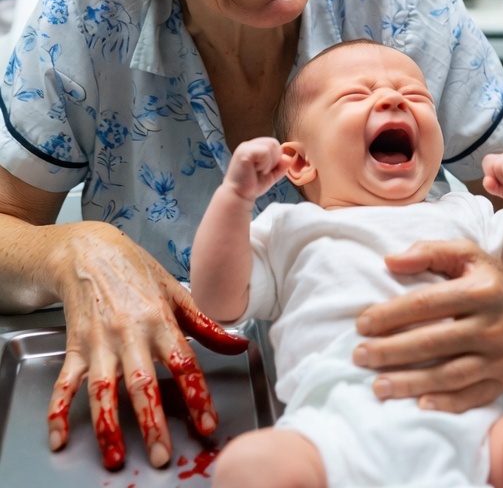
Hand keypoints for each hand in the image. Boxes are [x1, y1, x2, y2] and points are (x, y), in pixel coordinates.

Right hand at [47, 222, 246, 470]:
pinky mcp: (75, 346)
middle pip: (142, 383)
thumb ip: (205, 323)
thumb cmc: (137, 271)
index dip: (197, 394)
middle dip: (152, 422)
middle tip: (161, 456)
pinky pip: (65, 383)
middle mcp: (130, 333)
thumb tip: (238, 343)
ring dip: (108, 425)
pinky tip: (60, 438)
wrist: (89, 251)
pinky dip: (58, 411)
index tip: (206, 425)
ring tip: (116, 457)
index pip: (183, 362)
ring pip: (103, 389)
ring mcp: (100, 342)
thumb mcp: (176, 290)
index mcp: (160, 319)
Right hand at [223, 137, 293, 203]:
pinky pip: (264, 152)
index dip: (276, 157)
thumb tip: (289, 157)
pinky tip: (256, 170)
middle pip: (273, 143)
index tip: (266, 170)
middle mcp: (249, 144)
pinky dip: (265, 163)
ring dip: (269, 163)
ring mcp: (245, 147)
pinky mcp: (244, 152)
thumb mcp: (272, 174)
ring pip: (270, 146)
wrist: (238, 196)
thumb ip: (282, 165)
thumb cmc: (253, 185)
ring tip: (259, 171)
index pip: (273, 143)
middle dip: (274, 160)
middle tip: (263, 171)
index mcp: (254, 147)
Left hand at [352, 238, 502, 411]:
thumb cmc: (492, 277)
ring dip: (410, 383)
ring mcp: (502, 356)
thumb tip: (390, 261)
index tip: (362, 324)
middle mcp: (493, 325)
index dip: (391, 315)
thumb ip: (428, 252)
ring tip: (378, 386)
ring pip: (449, 375)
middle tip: (360, 357)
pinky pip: (473, 396)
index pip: (426, 304)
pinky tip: (419, 404)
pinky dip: (445, 403)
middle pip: (433, 342)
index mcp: (481, 290)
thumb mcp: (466, 253)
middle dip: (391, 352)